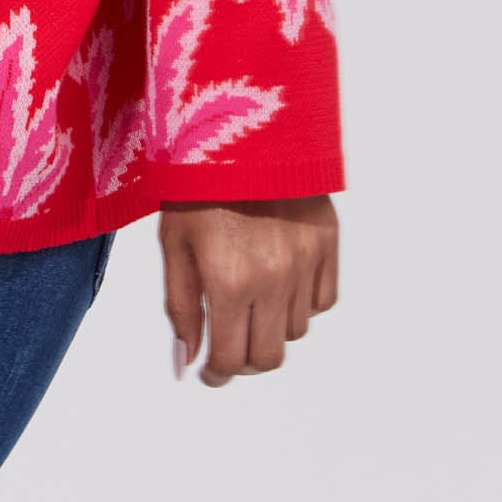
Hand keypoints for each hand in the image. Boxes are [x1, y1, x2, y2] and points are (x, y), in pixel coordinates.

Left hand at [160, 195, 337, 386]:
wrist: (240, 127)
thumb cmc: (194, 183)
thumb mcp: (173, 244)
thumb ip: (180, 308)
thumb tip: (186, 361)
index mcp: (229, 280)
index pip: (231, 359)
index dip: (217, 374)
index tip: (209, 371)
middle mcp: (274, 278)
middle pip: (268, 357)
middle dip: (244, 360)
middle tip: (229, 345)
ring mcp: (306, 260)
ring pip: (296, 330)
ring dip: (270, 327)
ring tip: (249, 297)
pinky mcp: (328, 241)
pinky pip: (323, 299)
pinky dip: (302, 302)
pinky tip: (279, 281)